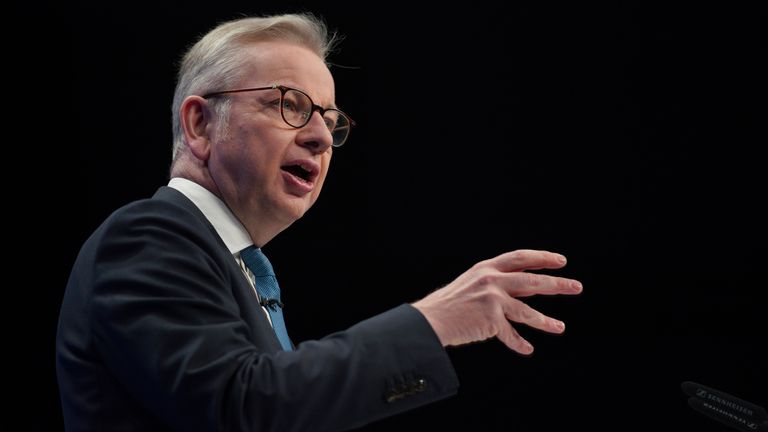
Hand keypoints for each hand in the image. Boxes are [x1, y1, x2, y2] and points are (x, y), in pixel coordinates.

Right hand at [412, 250, 581, 354]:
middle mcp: (491, 280)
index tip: (560, 261)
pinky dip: (519, 343)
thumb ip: (498, 285)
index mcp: (486, 268)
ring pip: (527, 311)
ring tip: (560, 327)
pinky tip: (528, 349)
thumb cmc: (450, 305)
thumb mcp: (473, 284)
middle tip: (576, 287)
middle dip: (557, 284)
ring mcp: (492, 299)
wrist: (430, 320)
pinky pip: (511, 334)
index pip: (520, 258)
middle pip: (532, 281)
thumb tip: (532, 290)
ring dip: (545, 321)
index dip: (542, 258)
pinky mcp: (490, 320)